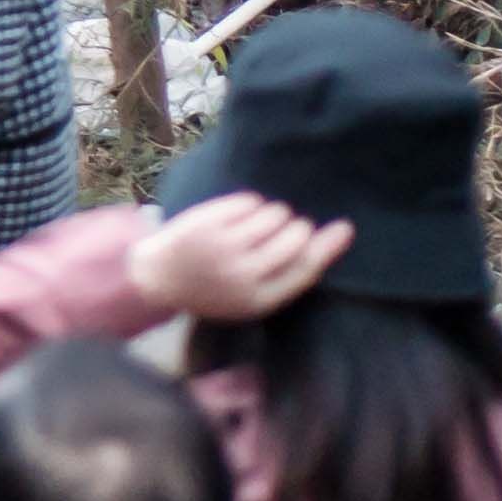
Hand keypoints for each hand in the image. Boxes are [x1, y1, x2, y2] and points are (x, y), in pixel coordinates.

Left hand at [127, 192, 358, 327]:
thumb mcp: (253, 297)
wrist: (158, 279)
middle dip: (298, 226)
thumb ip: (287, 275)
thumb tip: (332, 241)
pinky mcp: (206, 222)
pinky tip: (245, 211)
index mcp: (258, 299)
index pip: (305, 268)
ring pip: (273, 214)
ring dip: (276, 212)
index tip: (343, 227)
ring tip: (263, 220)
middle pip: (294, 238)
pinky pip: (248, 201)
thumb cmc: (215, 289)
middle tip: (288, 226)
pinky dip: (253, 202)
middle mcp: (243, 273)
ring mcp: (223, 246)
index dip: (328, 246)